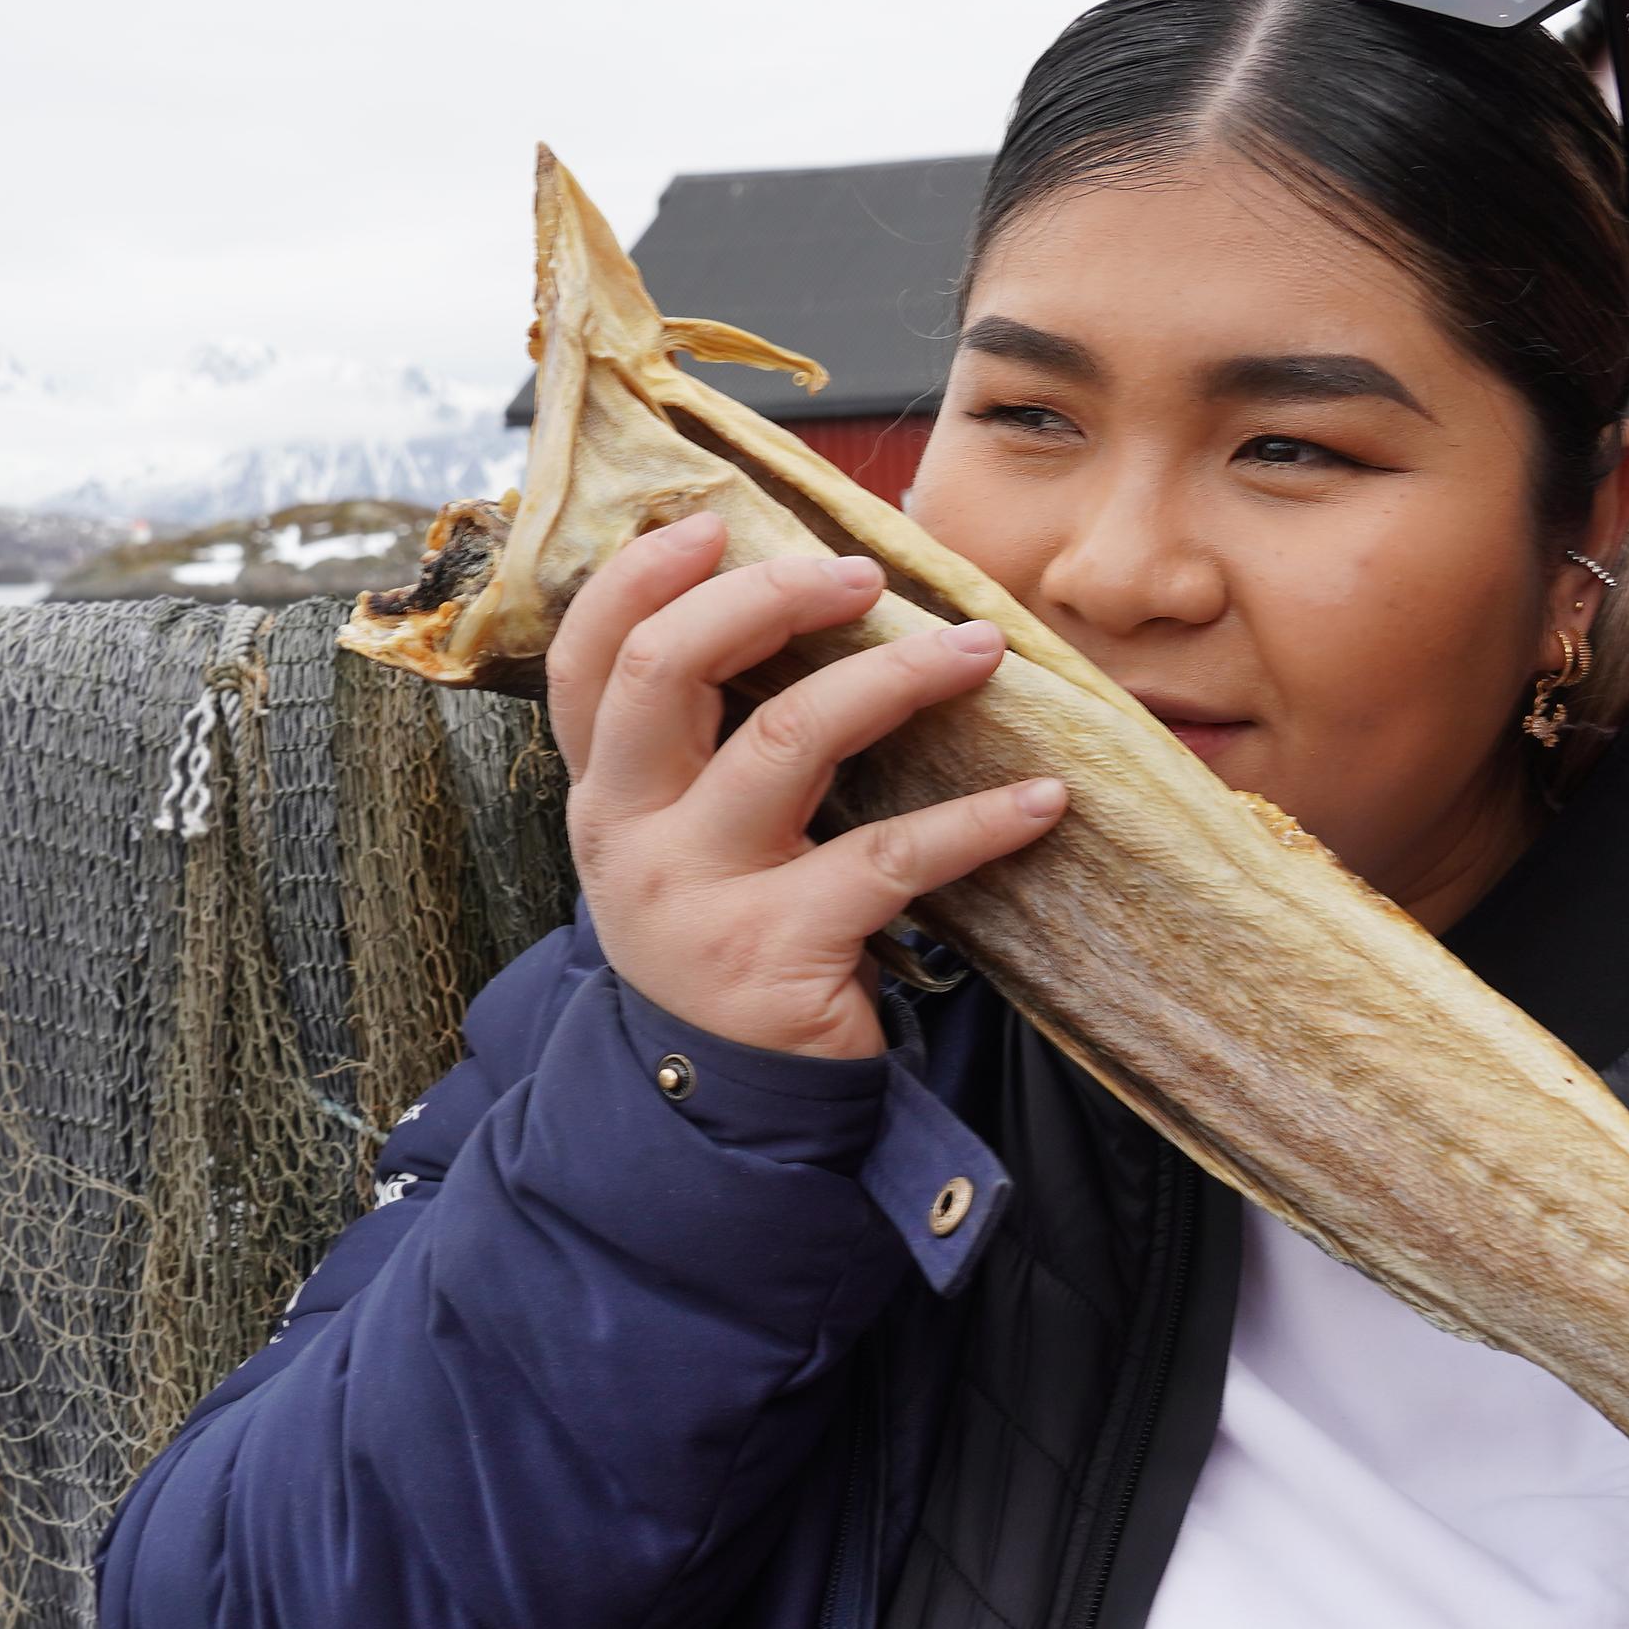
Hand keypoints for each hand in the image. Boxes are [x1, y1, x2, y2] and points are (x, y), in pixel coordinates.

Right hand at [549, 512, 1067, 1059]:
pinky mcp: (777, 953)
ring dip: (898, 676)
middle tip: (863, 574)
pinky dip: (978, 821)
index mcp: (603, 795)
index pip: (586, 662)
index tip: (715, 521)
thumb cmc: (733, 937)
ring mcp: (696, 896)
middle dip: (770, 598)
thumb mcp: (685, 843)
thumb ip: (704, 746)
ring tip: (982, 648)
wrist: (728, 1106)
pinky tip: (1042, 798)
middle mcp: (628, 837)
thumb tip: (796, 599)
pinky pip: (890, 859)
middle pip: (669, 672)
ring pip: (790, 740)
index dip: (639, 579)